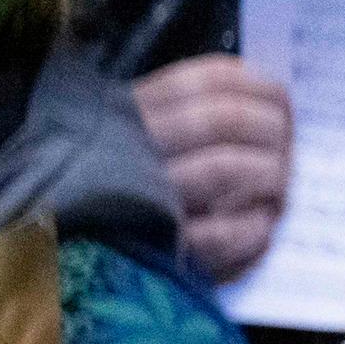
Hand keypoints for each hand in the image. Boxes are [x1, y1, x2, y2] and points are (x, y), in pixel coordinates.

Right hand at [132, 55, 291, 284]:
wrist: (58, 262)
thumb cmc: (120, 196)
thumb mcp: (137, 141)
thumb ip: (191, 116)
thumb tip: (272, 99)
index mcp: (131, 115)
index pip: (208, 81)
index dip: (259, 88)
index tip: (282, 100)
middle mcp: (135, 151)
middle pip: (224, 118)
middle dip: (271, 128)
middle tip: (285, 144)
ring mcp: (147, 202)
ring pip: (226, 166)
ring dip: (270, 174)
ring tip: (277, 186)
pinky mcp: (163, 253)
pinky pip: (225, 233)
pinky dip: (254, 227)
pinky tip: (258, 226)